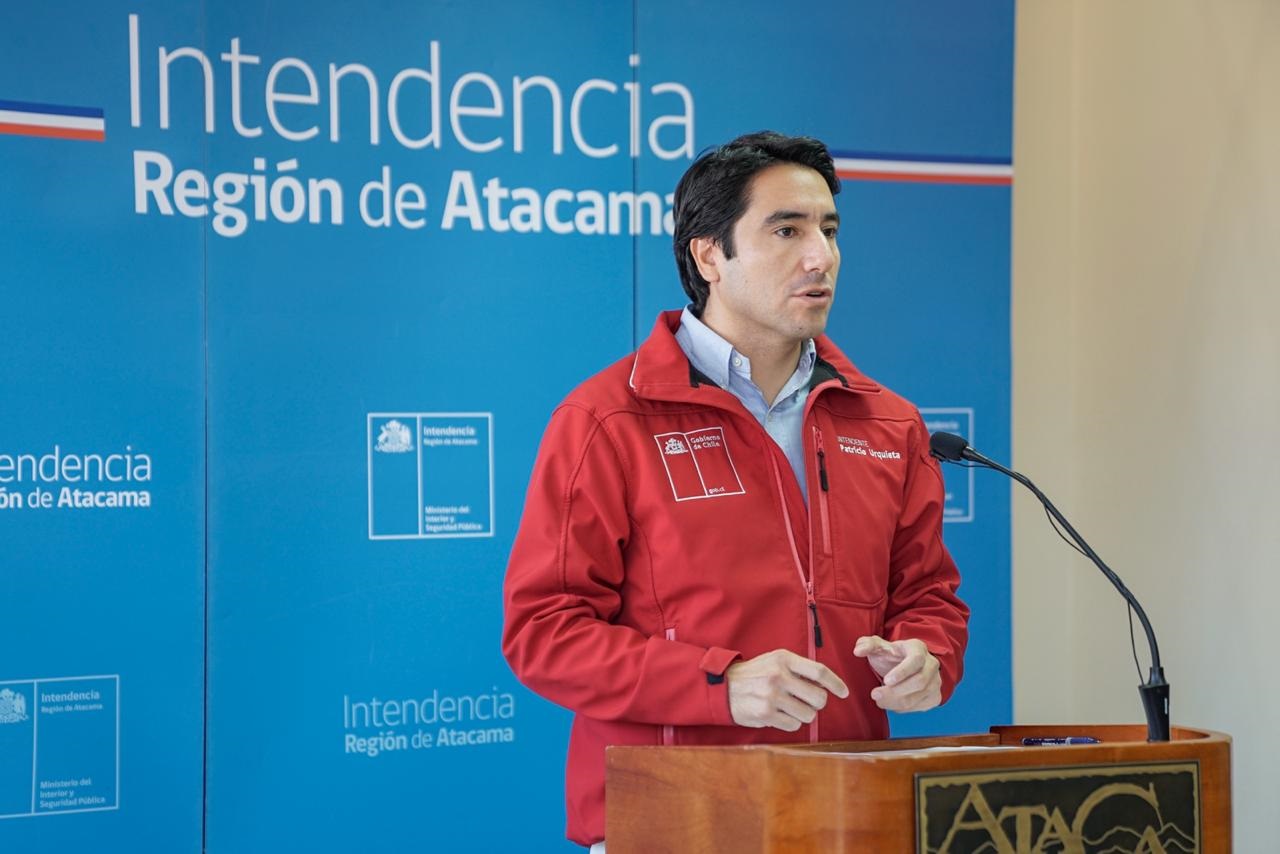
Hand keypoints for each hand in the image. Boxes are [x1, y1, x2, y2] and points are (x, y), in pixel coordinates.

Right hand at [726, 649, 848, 731]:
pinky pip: (794, 725)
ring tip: (789, 707)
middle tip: (807, 701)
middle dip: (817, 703)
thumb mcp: (774, 661)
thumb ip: (798, 668)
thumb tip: (827, 684)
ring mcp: (772, 696)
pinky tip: (779, 714)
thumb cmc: (754, 674)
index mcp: (783, 659)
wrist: (723, 687)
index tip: (844, 692)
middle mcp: (778, 676)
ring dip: (803, 714)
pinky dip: (790, 722)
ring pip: (809, 714)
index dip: (836, 683)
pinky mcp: (766, 714)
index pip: (819, 672)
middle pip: (819, 697)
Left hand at [852, 636, 941, 711]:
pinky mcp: (935, 697)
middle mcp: (931, 665)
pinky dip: (902, 708)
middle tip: (875, 695)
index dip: (903, 671)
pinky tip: (891, 703)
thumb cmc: (891, 655)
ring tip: (879, 700)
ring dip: (896, 702)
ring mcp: (936, 682)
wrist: (906, 666)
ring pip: (919, 697)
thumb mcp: (878, 646)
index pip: (916, 660)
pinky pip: (919, 707)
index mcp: (918, 649)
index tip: (886, 680)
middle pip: (919, 681)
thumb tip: (857, 651)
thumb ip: (867, 645)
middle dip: (895, 691)